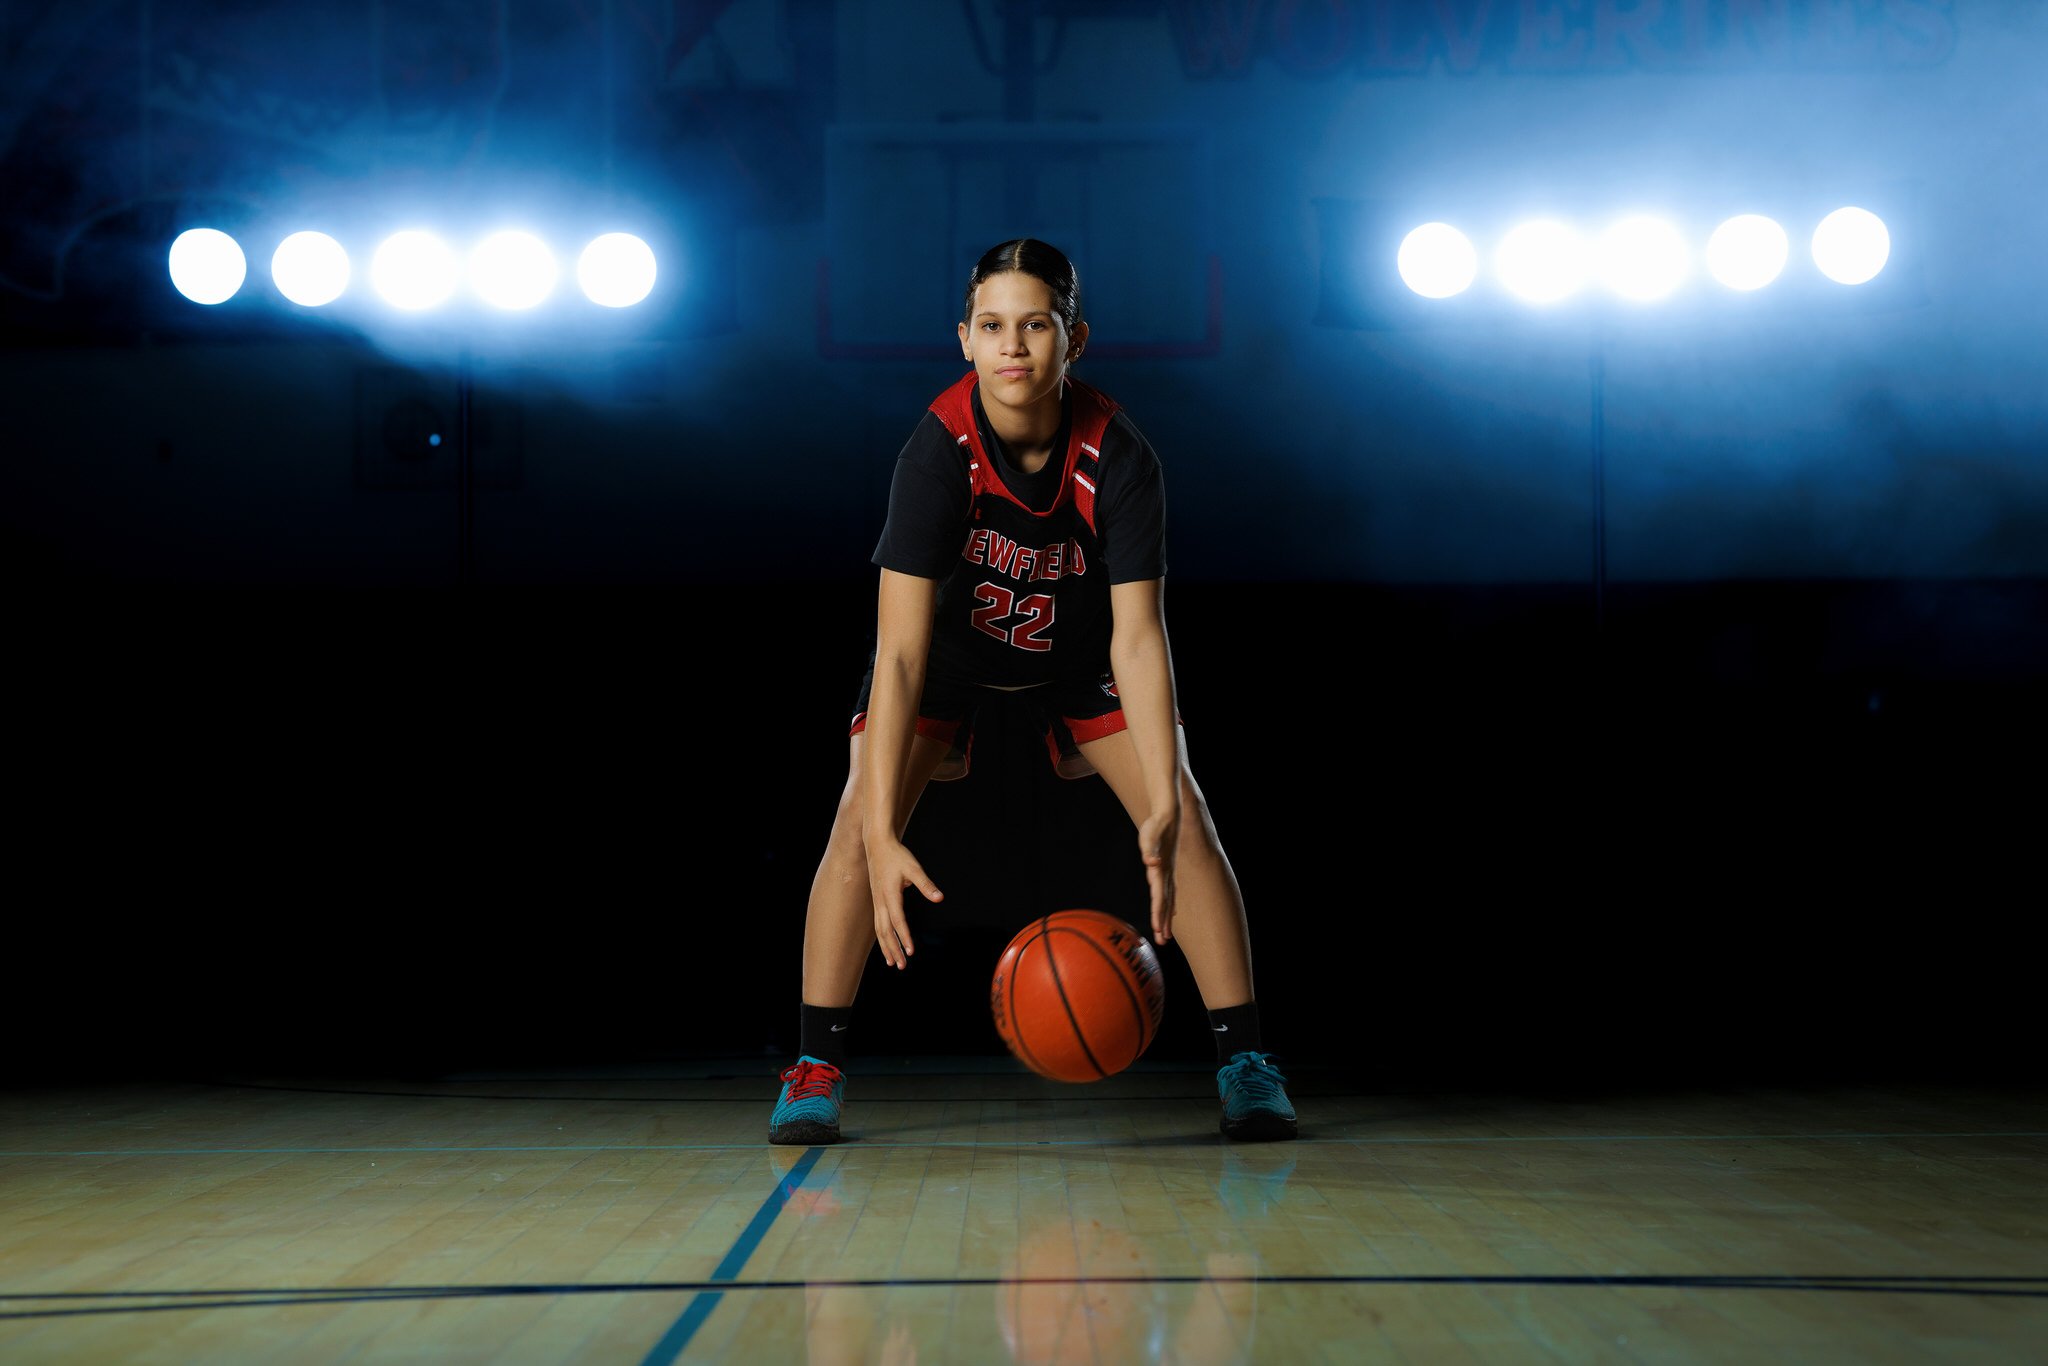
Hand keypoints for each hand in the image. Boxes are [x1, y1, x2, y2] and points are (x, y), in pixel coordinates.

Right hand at [866, 832, 941, 968]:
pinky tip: (888, 945)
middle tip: (901, 966)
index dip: (904, 937)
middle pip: (885, 931)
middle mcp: (880, 901)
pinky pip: (878, 924)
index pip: (898, 921)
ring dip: (886, 947)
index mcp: (890, 895)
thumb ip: (926, 885)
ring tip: (893, 963)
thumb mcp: (914, 868)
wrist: (876, 844)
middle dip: (893, 949)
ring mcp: (876, 902)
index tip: (911, 951)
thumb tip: (940, 898)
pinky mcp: (876, 901)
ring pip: (880, 930)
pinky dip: (883, 937)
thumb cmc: (897, 856)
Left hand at [1138, 811, 1178, 945]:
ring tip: (1165, 935)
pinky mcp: (1165, 868)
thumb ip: (1149, 849)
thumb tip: (1151, 862)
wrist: (1169, 814)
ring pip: (1168, 900)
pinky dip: (1169, 904)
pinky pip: (1168, 892)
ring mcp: (1167, 872)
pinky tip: (1171, 912)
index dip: (1159, 914)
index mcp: (1161, 870)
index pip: (1160, 897)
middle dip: (1164, 922)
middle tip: (1163, 942)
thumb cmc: (1157, 824)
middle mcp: (1165, 874)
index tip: (1157, 929)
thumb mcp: (1150, 835)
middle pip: (1165, 903)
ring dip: (1166, 917)